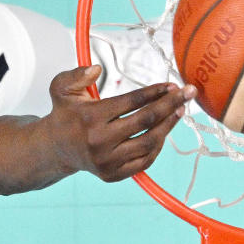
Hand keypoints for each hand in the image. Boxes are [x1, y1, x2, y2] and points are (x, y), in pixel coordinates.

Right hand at [44, 65, 194, 181]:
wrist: (56, 148)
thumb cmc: (64, 114)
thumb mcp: (61, 88)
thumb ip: (76, 75)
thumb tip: (97, 69)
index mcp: (90, 117)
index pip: (131, 102)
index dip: (154, 92)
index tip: (171, 85)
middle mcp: (99, 141)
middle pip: (146, 120)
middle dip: (171, 104)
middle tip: (188, 93)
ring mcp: (107, 161)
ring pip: (150, 142)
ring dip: (169, 125)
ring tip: (180, 110)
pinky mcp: (113, 174)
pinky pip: (145, 161)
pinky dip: (158, 145)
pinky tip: (165, 130)